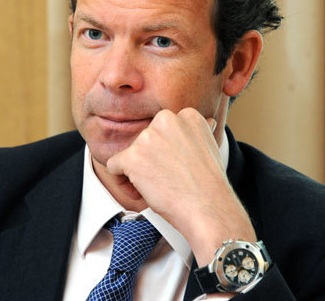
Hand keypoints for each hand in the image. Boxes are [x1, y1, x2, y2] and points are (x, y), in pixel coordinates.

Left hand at [105, 107, 255, 265]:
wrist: (208, 209)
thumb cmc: (209, 185)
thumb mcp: (210, 148)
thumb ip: (198, 133)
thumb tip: (207, 121)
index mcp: (187, 115)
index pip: (162, 130)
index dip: (165, 153)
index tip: (176, 169)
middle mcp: (166, 119)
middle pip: (144, 141)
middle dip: (150, 161)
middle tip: (166, 181)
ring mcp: (148, 137)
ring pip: (130, 154)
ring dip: (138, 173)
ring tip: (157, 189)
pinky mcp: (133, 156)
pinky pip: (114, 166)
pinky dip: (121, 182)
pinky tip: (140, 193)